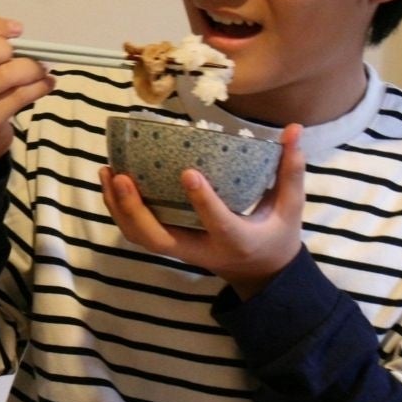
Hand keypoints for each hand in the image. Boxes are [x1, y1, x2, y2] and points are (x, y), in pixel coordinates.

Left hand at [100, 124, 306, 296]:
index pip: (218, 222)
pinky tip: (111, 182)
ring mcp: (182, 250)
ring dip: (118, 208)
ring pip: (141, 238)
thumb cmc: (276, 236)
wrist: (261, 273)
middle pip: (159, 238)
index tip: (188, 172)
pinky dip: (119, 211)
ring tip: (107, 172)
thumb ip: (290, 170)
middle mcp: (202, 250)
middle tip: (122, 175)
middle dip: (136, 209)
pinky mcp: (171, 245)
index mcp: (236, 240)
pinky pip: (138, 233)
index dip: (202, 201)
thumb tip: (294, 127)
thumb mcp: (291, 208)